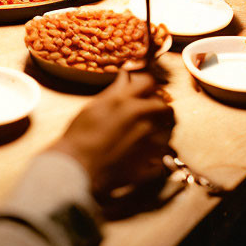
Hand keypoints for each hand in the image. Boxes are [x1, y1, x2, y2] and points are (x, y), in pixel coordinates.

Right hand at [52, 70, 173, 198]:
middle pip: (163, 106)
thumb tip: (125, 77)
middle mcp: (143, 120)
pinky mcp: (151, 164)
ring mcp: (150, 143)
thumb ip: (114, 91)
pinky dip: (156, 154)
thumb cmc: (80, 136)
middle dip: (157, 106)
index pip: (149, 82)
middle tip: (147, 110)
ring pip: (168, 130)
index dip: (146, 84)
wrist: (77, 168)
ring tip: (145, 132)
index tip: (143, 89)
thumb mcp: (93, 107)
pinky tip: (143, 153)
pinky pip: (163, 156)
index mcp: (127, 103)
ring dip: (160, 128)